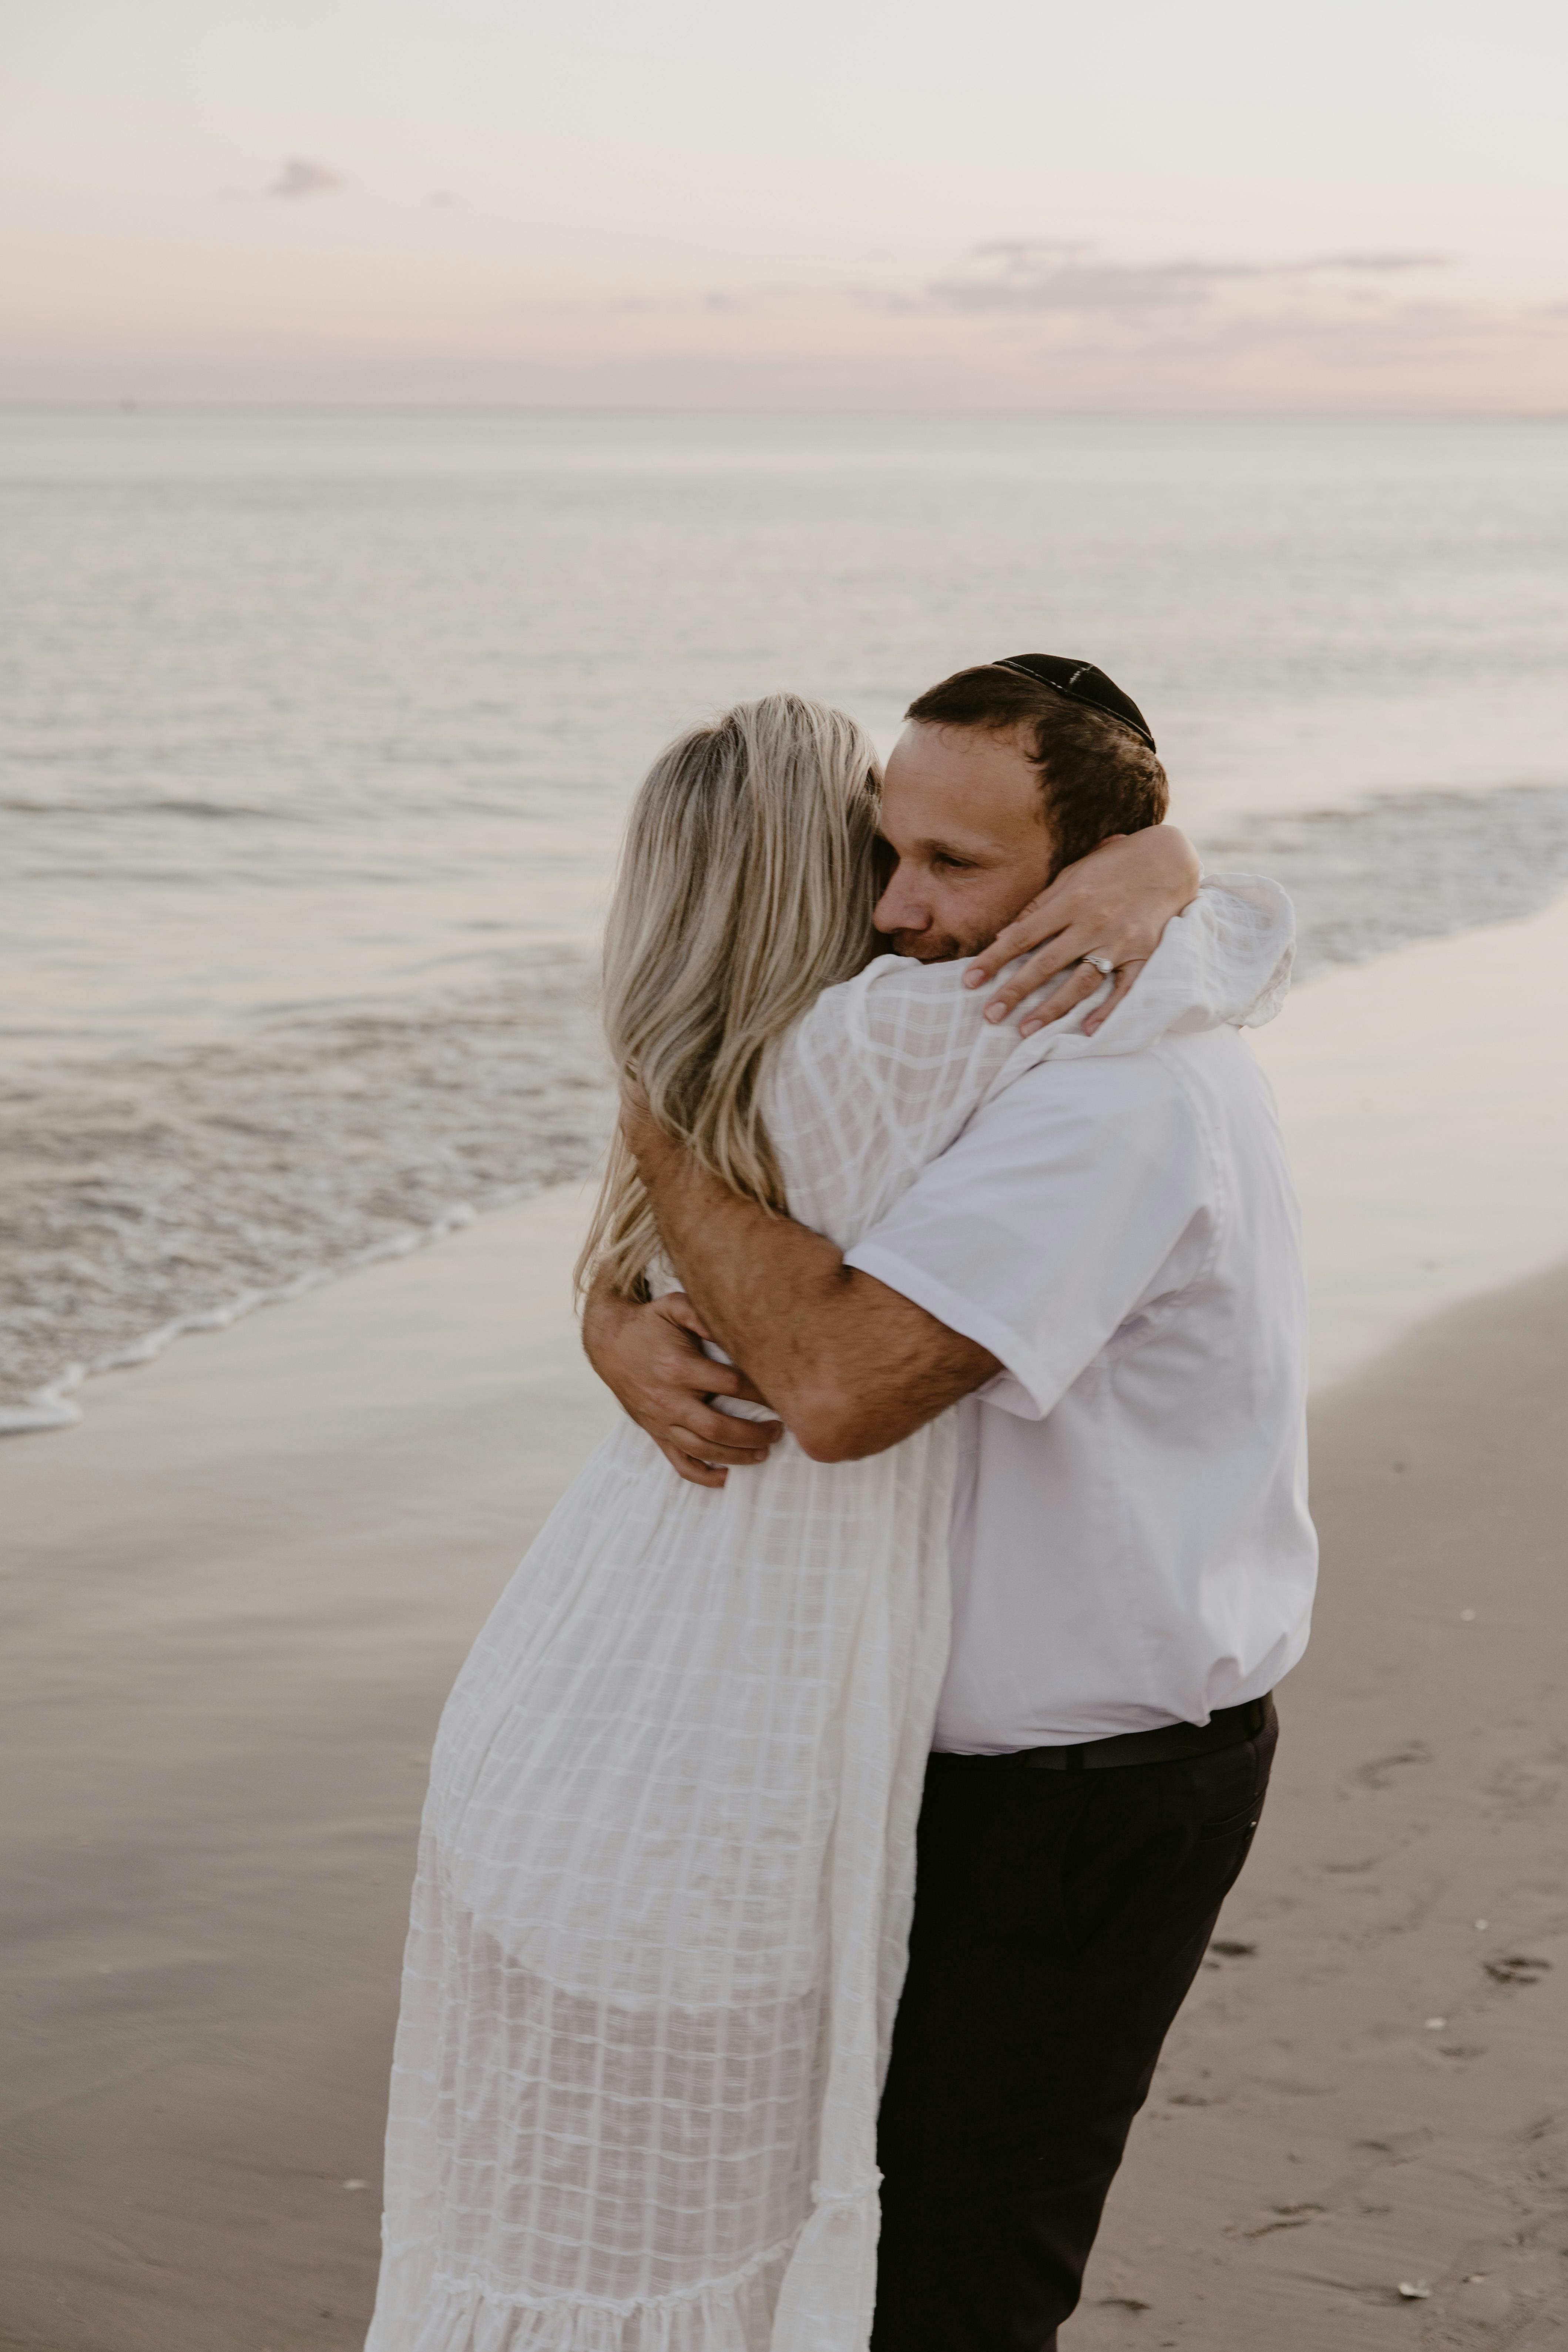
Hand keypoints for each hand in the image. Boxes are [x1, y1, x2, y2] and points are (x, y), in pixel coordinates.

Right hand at [581, 1283, 783, 1490]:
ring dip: (737, 1456)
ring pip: (702, 1450)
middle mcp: (669, 1400)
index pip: (731, 1385)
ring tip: (764, 1452)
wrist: (609, 1344)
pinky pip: (678, 1463)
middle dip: (754, 1434)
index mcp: (679, 1368)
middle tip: (779, 1430)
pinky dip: (702, 1476)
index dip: (762, 1392)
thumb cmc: (650, 1324)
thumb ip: (703, 1315)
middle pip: (719, 1428)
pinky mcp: (655, 1433)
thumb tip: (735, 1327)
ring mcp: (661, 1421)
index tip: (784, 1393)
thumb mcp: (674, 1307)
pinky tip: (725, 1478)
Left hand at [963, 824, 1201, 1036]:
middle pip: (1046, 963)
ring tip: (1026, 1030)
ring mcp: (1119, 941)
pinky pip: (1123, 989)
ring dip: (1052, 1008)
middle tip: (989, 1016)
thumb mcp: (1071, 876)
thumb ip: (1039, 906)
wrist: (1167, 861)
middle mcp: (1092, 922)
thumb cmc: (1110, 867)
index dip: (993, 959)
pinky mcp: (1144, 955)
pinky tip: (1087, 1030)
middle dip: (1014, 991)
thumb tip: (1005, 936)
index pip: (1022, 936)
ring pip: (1080, 981)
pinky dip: (1107, 1011)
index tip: (969, 981)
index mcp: (1070, 900)